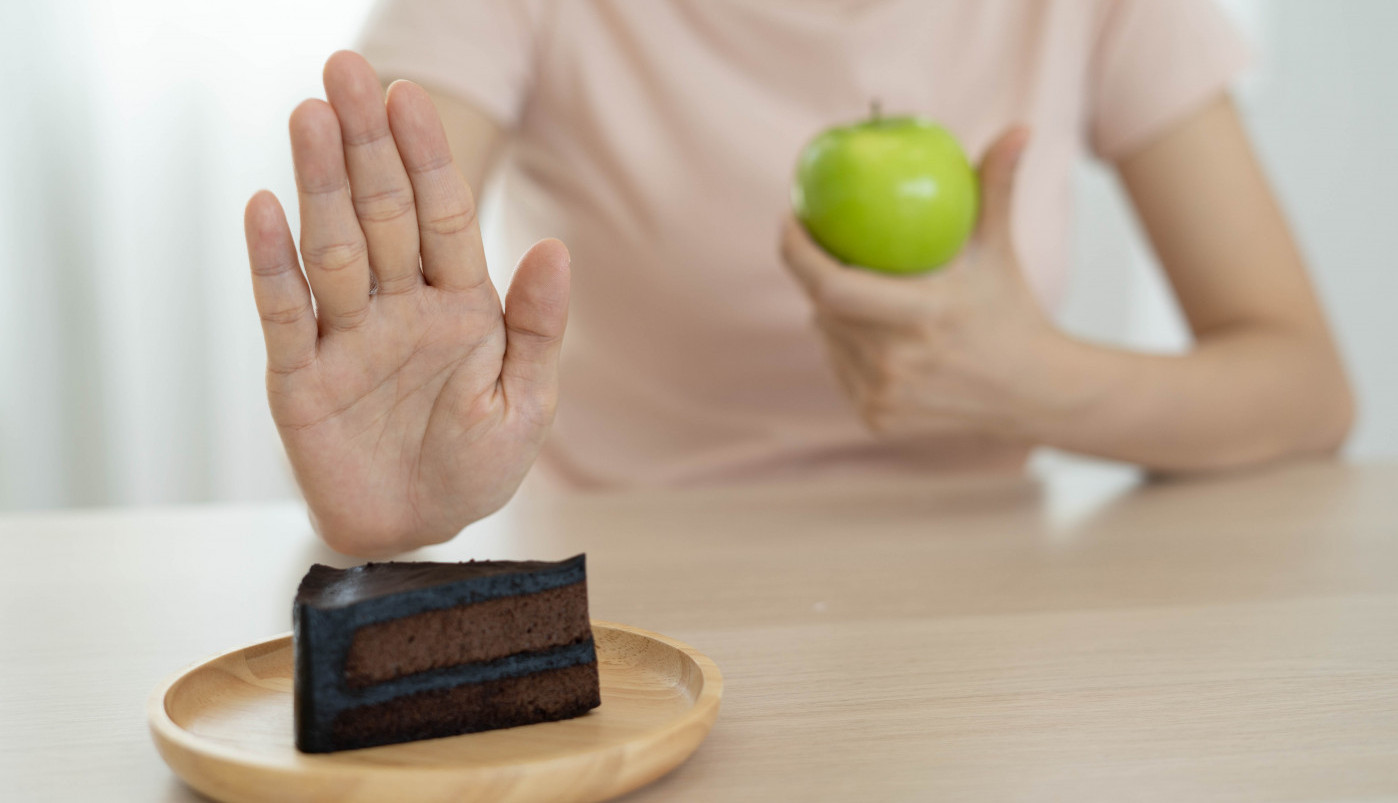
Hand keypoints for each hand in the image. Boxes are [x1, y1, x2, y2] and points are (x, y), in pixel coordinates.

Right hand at [243, 52, 568, 555]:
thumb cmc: (478, 465)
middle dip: (365, 144)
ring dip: (319, 185)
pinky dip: (272, 264)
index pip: (441, 216)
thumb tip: (556, 248)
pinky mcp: (299, 377)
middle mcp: (398, 306)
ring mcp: (345, 336)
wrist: (418, 533)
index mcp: (459, 304)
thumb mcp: (527, 402)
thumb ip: (538, 327)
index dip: (427, 157)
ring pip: (331, 247)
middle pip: (379, 213)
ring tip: (308, 116)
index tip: (409, 96)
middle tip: (345, 71)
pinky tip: (264, 207)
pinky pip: (283, 312)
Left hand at [780, 128, 1076, 441]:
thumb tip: (1019, 127)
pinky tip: (871, 332)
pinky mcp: (876, 419)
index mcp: (923, 317)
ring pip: (827, 337)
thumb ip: (997, 187)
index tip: (790, 218)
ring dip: (830, 309)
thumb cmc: (1011, 313)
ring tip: (859, 288)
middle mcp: (897, 363)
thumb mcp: (1001, 250)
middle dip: (815, 272)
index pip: (832, 286)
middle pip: (823, 308)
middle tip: (817, 243)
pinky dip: (845, 344)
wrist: (1033, 393)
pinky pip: (839, 368)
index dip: (797, 253)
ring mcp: (883, 397)